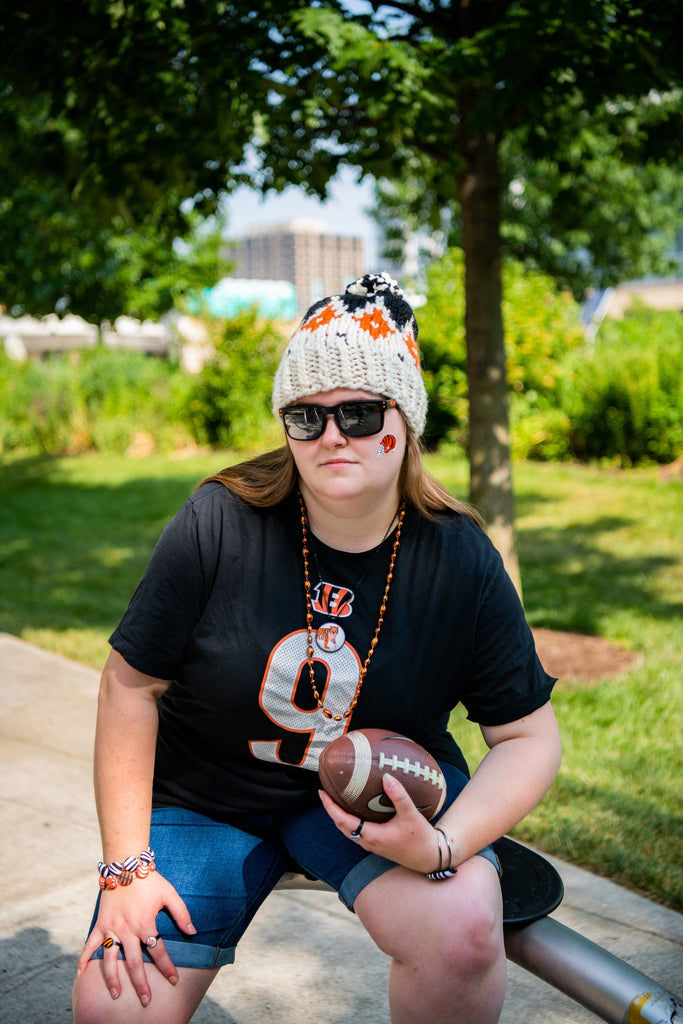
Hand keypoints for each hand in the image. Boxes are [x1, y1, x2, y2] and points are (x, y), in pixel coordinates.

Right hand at [75, 870, 195, 1005]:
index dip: (167, 967)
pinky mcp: (101, 924)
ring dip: (113, 978)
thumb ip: (182, 914)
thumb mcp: (170, 894)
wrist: (126, 865)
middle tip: (146, 1000)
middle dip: (141, 984)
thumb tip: (193, 932)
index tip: (173, 980)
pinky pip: (90, 944)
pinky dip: (84, 958)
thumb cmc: (150, 880)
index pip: (158, 951)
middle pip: (134, 963)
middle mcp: (128, 930)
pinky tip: (81, 974)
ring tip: (117, 994)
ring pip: (110, 959)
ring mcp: (112, 928)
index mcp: (145, 924)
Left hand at [320, 773, 441, 873]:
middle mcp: (368, 842)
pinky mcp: (377, 844)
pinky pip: (356, 832)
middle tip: (325, 793)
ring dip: (338, 816)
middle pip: (341, 826)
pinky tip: (354, 810)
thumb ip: (399, 796)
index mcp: (372, 836)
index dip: (331, 807)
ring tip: (335, 800)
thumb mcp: (411, 815)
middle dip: (331, 810)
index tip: (322, 793)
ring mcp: (371, 845)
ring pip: (347, 831)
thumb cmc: (420, 838)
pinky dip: (349, 821)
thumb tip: (386, 776)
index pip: (343, 821)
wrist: (429, 857)